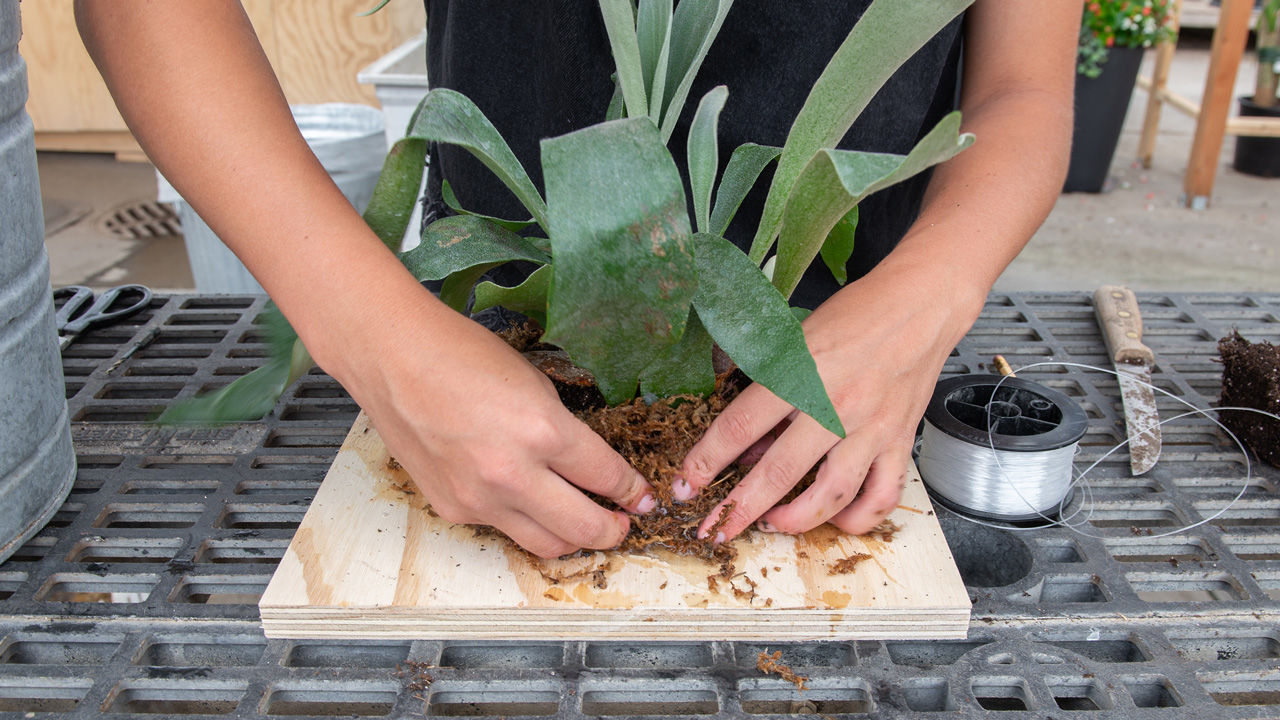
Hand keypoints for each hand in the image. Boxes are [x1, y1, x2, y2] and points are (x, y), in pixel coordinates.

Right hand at [327, 288, 656, 557]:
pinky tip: (526, 501)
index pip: (606, 477)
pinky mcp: (452, 509)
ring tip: (582, 522)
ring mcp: (479, 498)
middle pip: (584, 528)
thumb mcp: (534, 383)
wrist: (393, 358)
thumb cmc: (461, 355)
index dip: (631, 491)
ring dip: (573, 538)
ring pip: (546, 544)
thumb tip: (588, 465)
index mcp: (542, 431)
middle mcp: (512, 474)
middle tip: (622, 522)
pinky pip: (502, 528)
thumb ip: (563, 430)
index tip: (641, 497)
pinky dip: (522, 520)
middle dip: (613, 529)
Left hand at [676, 260, 982, 540]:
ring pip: (830, 495)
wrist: (920, 304)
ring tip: (771, 524)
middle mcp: (836, 405)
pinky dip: (858, 518)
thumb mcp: (795, 342)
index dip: (706, 462)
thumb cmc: (855, 316)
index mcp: (800, 373)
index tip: (686, 486)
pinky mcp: (900, 442)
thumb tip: (745, 449)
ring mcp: (871, 429)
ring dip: (795, 520)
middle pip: (778, 471)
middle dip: (739, 508)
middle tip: (714, 530)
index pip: (739, 426)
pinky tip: (836, 518)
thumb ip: (769, 394)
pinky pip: (881, 497)